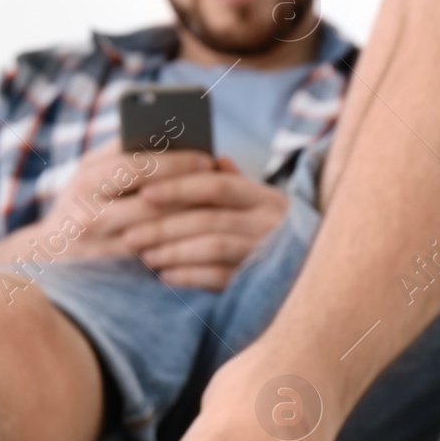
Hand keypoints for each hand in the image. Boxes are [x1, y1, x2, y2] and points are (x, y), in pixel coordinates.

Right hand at [0, 141, 214, 266]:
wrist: (46, 254)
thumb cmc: (80, 202)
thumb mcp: (91, 172)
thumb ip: (123, 151)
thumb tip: (172, 136)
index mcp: (86, 179)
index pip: (137, 166)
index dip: (176, 162)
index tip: (206, 159)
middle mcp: (89, 214)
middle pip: (152, 202)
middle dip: (191, 192)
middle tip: (221, 185)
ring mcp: (99, 247)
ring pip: (158, 233)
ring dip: (191, 221)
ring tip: (218, 209)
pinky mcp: (111, 273)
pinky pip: (153, 258)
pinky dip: (179, 246)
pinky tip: (201, 237)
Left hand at [121, 157, 289, 289]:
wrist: (309, 277)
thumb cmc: (268, 234)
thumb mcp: (259, 206)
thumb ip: (235, 184)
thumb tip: (215, 158)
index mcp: (266, 197)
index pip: (217, 184)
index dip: (178, 187)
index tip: (143, 193)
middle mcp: (272, 222)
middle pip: (210, 217)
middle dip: (165, 225)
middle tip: (130, 233)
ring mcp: (268, 252)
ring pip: (213, 245)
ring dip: (174, 250)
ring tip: (144, 255)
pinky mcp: (262, 282)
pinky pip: (221, 277)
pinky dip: (190, 276)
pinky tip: (166, 277)